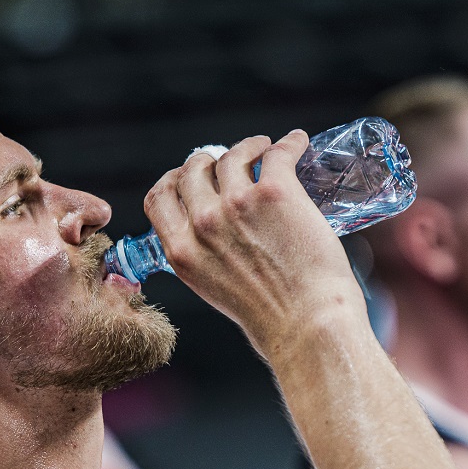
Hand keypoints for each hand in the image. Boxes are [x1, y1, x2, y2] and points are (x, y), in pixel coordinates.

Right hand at [144, 131, 366, 353]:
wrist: (308, 325)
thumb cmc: (272, 318)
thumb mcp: (214, 290)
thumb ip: (205, 259)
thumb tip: (218, 238)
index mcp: (181, 250)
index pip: (159, 197)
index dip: (174, 179)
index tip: (191, 175)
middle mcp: (202, 223)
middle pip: (194, 169)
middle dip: (209, 160)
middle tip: (231, 160)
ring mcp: (237, 203)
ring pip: (233, 154)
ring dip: (250, 146)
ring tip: (266, 147)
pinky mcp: (274, 191)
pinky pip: (278, 152)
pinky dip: (290, 143)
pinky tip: (298, 142)